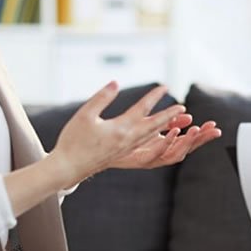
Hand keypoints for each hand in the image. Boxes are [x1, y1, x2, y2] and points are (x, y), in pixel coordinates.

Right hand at [50, 82, 218, 184]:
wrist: (68, 168)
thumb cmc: (74, 141)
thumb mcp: (85, 115)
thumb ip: (101, 98)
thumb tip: (116, 83)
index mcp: (121, 130)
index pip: (142, 109)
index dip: (154, 97)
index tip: (165, 86)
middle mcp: (128, 140)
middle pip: (155, 125)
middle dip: (169, 115)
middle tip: (183, 108)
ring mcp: (127, 149)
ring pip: (151, 136)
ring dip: (165, 127)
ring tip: (175, 119)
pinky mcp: (123, 154)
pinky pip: (144, 143)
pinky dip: (154, 137)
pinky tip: (156, 133)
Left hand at [109, 112, 220, 168]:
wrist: (99, 152)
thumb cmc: (122, 139)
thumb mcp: (150, 127)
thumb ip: (169, 121)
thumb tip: (186, 115)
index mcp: (164, 148)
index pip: (189, 142)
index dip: (203, 136)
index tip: (215, 127)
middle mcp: (160, 155)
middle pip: (186, 149)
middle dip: (201, 140)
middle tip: (214, 130)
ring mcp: (152, 159)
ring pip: (175, 154)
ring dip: (187, 142)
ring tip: (197, 130)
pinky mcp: (141, 160)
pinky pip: (158, 154)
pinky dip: (168, 143)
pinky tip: (175, 131)